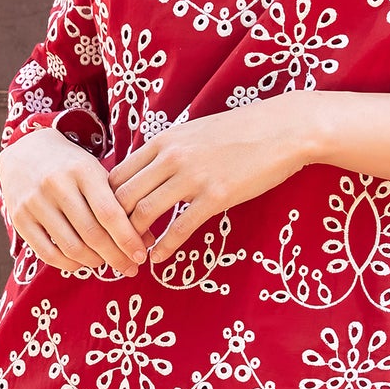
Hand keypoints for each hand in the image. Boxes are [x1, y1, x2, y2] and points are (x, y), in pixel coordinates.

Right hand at [0, 127, 149, 274]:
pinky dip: (70, 264)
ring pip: (72, 247)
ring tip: (107, 262)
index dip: (127, 239)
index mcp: (82, 170)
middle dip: (116, 256)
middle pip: (92, 234)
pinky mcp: (20, 218)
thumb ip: (121, 204)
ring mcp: (35, 202)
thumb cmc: (71, 166)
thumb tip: (147, 241)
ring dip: (95, 262)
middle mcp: (56, 185)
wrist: (26, 150)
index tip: (140, 255)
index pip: (109, 213)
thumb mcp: (97, 174)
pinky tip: (82, 262)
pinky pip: (47, 253)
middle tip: (130, 267)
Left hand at [106, 95, 313, 264]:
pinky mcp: (215, 196)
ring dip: (135, 238)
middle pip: (123, 196)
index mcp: (163, 141)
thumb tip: (148, 175)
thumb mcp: (194, 133)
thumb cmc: (239, 131)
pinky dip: (164, 246)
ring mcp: (192, 177)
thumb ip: (168, 152)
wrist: (282, 129)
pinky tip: (159, 259)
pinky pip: (180, 227)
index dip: (107, 202)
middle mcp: (171, 157)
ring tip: (135, 252)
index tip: (110, 220)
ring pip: (145, 212)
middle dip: (114, 225)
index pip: (118, 175)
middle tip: (116, 243)